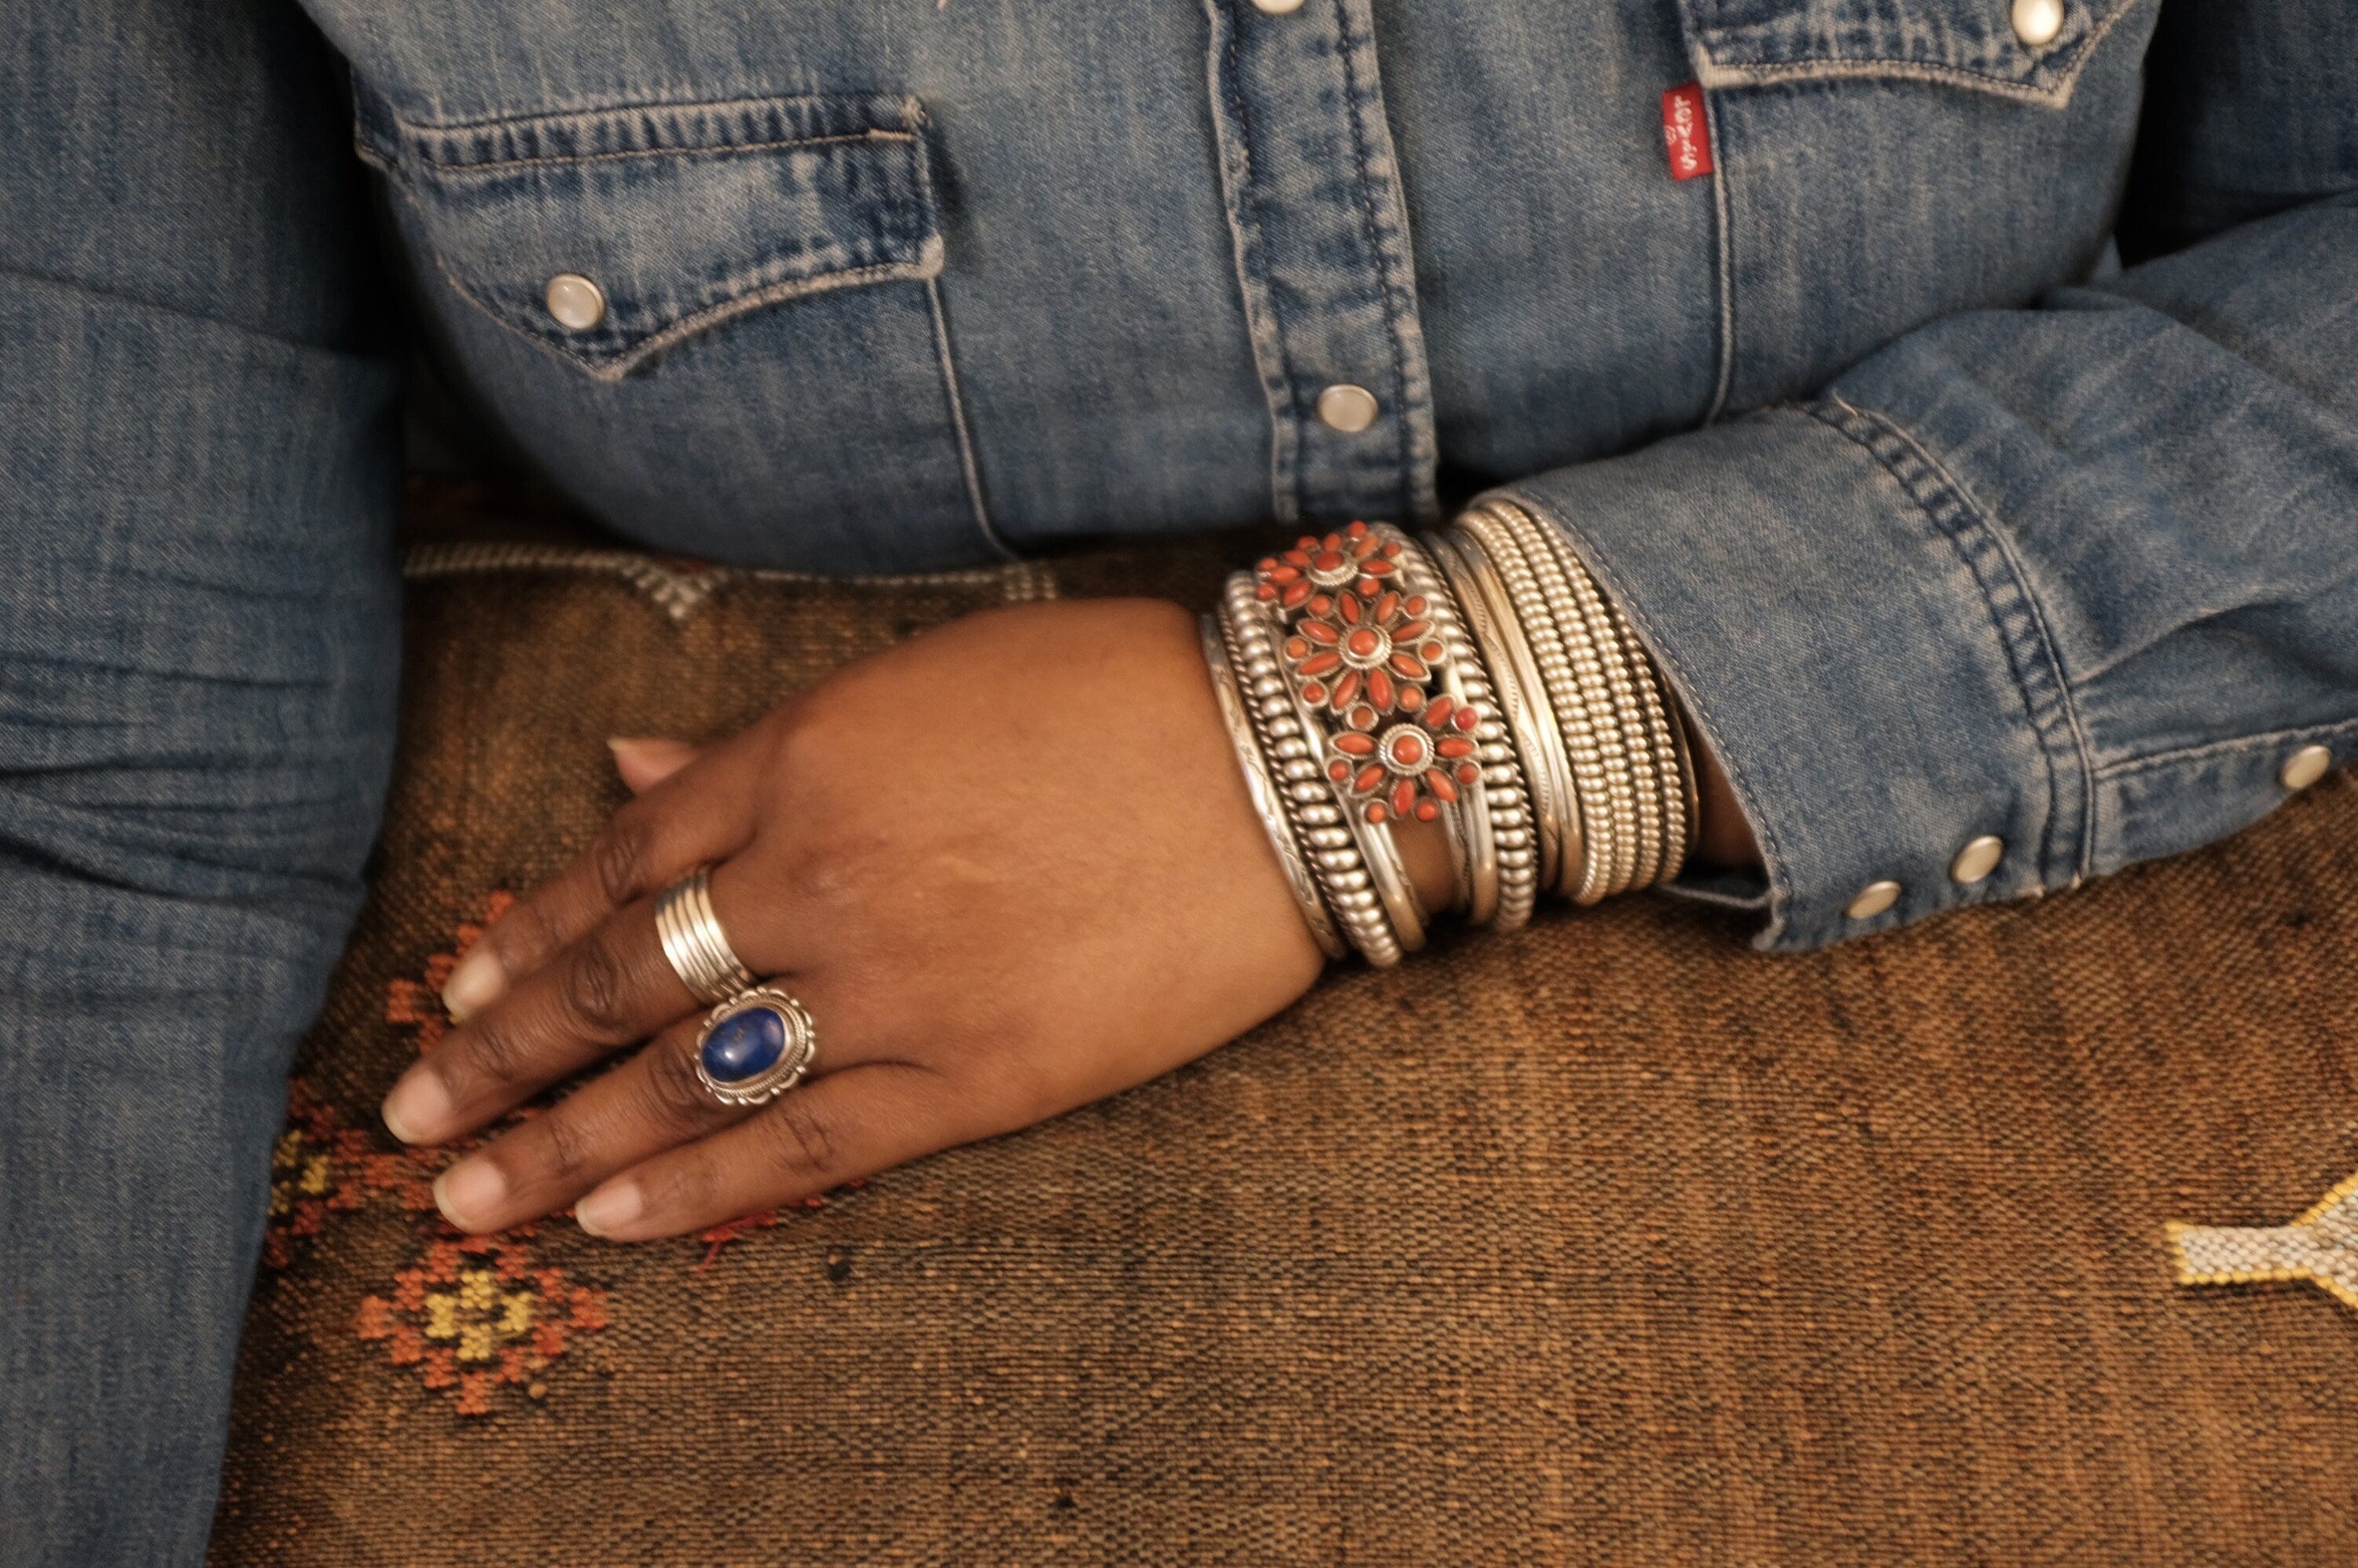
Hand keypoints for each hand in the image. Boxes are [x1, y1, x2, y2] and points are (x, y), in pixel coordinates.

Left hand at [380, 599, 1334, 1239]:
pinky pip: (811, 1143)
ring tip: (471, 1197)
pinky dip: (704, 1184)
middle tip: (415, 1114)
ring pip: (687, 1077)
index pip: (620, 864)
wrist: (1290, 764)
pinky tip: (618, 1221)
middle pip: (618, 983)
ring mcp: (895, 980)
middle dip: (500, 1059)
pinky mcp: (980, 1073)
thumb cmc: (1108, 696)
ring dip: (561, 1143)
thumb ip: (765, 741)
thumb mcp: (920, 677)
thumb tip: (630, 764)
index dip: (526, 940)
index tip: (460, 996)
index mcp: (805, 756)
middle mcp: (822, 871)